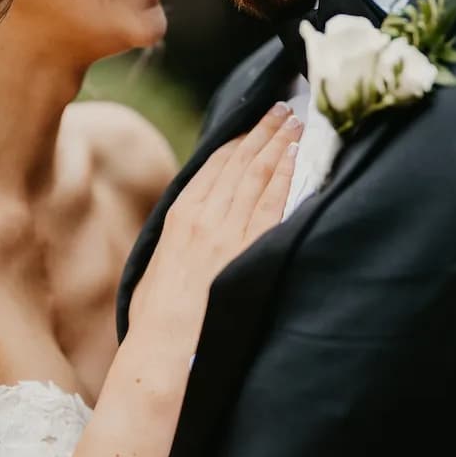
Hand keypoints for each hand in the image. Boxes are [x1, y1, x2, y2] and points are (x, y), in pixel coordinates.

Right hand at [131, 101, 298, 349]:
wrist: (164, 349)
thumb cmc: (157, 319)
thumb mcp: (158, 268)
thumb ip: (178, 243)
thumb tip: (192, 237)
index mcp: (179, 215)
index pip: (214, 165)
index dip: (238, 140)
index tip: (255, 122)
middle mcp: (203, 215)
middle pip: (240, 161)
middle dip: (264, 131)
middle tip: (286, 108)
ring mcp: (226, 231)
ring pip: (258, 174)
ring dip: (280, 143)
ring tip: (298, 121)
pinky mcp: (247, 249)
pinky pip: (272, 201)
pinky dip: (285, 173)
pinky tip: (298, 155)